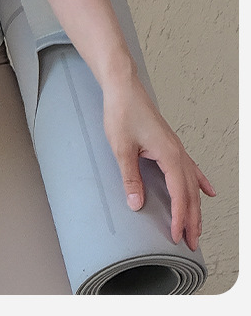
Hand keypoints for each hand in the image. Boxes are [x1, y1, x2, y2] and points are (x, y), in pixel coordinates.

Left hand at [102, 75, 214, 250]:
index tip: (175, 236)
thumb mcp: (121, 148)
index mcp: (168, 155)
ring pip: (191, 183)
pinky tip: (207, 191)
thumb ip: (130, 177)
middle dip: (191, 219)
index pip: (178, 195)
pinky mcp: (169, 143)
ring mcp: (175, 147)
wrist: (123, 87)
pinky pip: (190, 168)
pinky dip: (200, 182)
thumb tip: (136, 203)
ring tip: (196, 227)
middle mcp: (177, 152)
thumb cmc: (122, 111)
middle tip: (190, 242)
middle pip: (190, 193)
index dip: (178, 218)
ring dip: (195, 207)